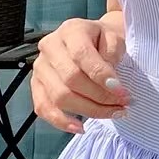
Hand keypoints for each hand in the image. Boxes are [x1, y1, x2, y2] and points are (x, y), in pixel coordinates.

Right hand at [31, 15, 130, 133]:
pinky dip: (61, 122)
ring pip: (59, 96)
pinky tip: (80, 128)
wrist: (93, 39)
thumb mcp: (114, 38)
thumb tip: (108, 81)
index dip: (102, 77)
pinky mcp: (36, 85)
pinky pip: (43, 107)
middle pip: (71, 79)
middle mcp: (50, 47)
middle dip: (100, 97)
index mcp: (70, 30)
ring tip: (113, 113)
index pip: (82, 55)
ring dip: (89, 111)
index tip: (123, 92)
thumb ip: (112, 53)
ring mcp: (40, 67)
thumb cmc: (104, 40)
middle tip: (122, 105)